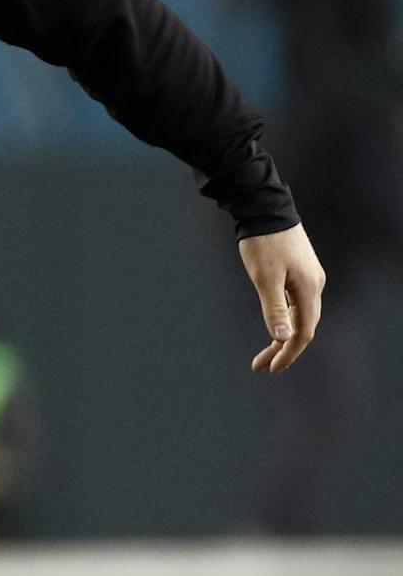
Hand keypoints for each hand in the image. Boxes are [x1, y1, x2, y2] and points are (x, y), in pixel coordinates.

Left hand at [239, 225, 325, 373]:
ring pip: (300, 315)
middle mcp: (314, 286)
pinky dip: (285, 317)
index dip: (288, 353)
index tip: (270, 368)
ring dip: (284, 334)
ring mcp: (309, 278)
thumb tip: (282, 338)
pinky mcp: (300, 271)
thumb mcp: (265, 277)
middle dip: (284, 348)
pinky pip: (296, 302)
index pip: (303, 332)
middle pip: (304, 326)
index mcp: (309, 290)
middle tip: (262, 365)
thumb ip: (274, 308)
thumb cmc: (263, 242)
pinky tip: (275, 323)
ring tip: (266, 352)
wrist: (264, 207)